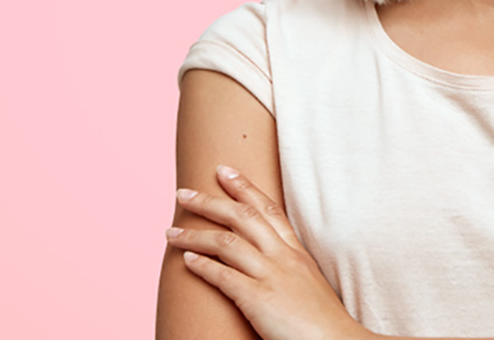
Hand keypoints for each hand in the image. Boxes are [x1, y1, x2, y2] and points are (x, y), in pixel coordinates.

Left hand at [167, 165, 374, 339]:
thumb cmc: (322, 322)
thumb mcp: (308, 285)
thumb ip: (289, 270)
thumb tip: (266, 265)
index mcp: (298, 252)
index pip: (269, 209)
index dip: (245, 187)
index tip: (225, 171)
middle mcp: (285, 257)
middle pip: (243, 217)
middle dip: (210, 202)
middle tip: (185, 192)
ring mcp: (272, 276)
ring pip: (227, 243)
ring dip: (195, 234)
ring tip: (171, 231)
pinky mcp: (259, 299)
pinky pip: (224, 276)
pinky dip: (202, 266)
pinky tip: (186, 260)